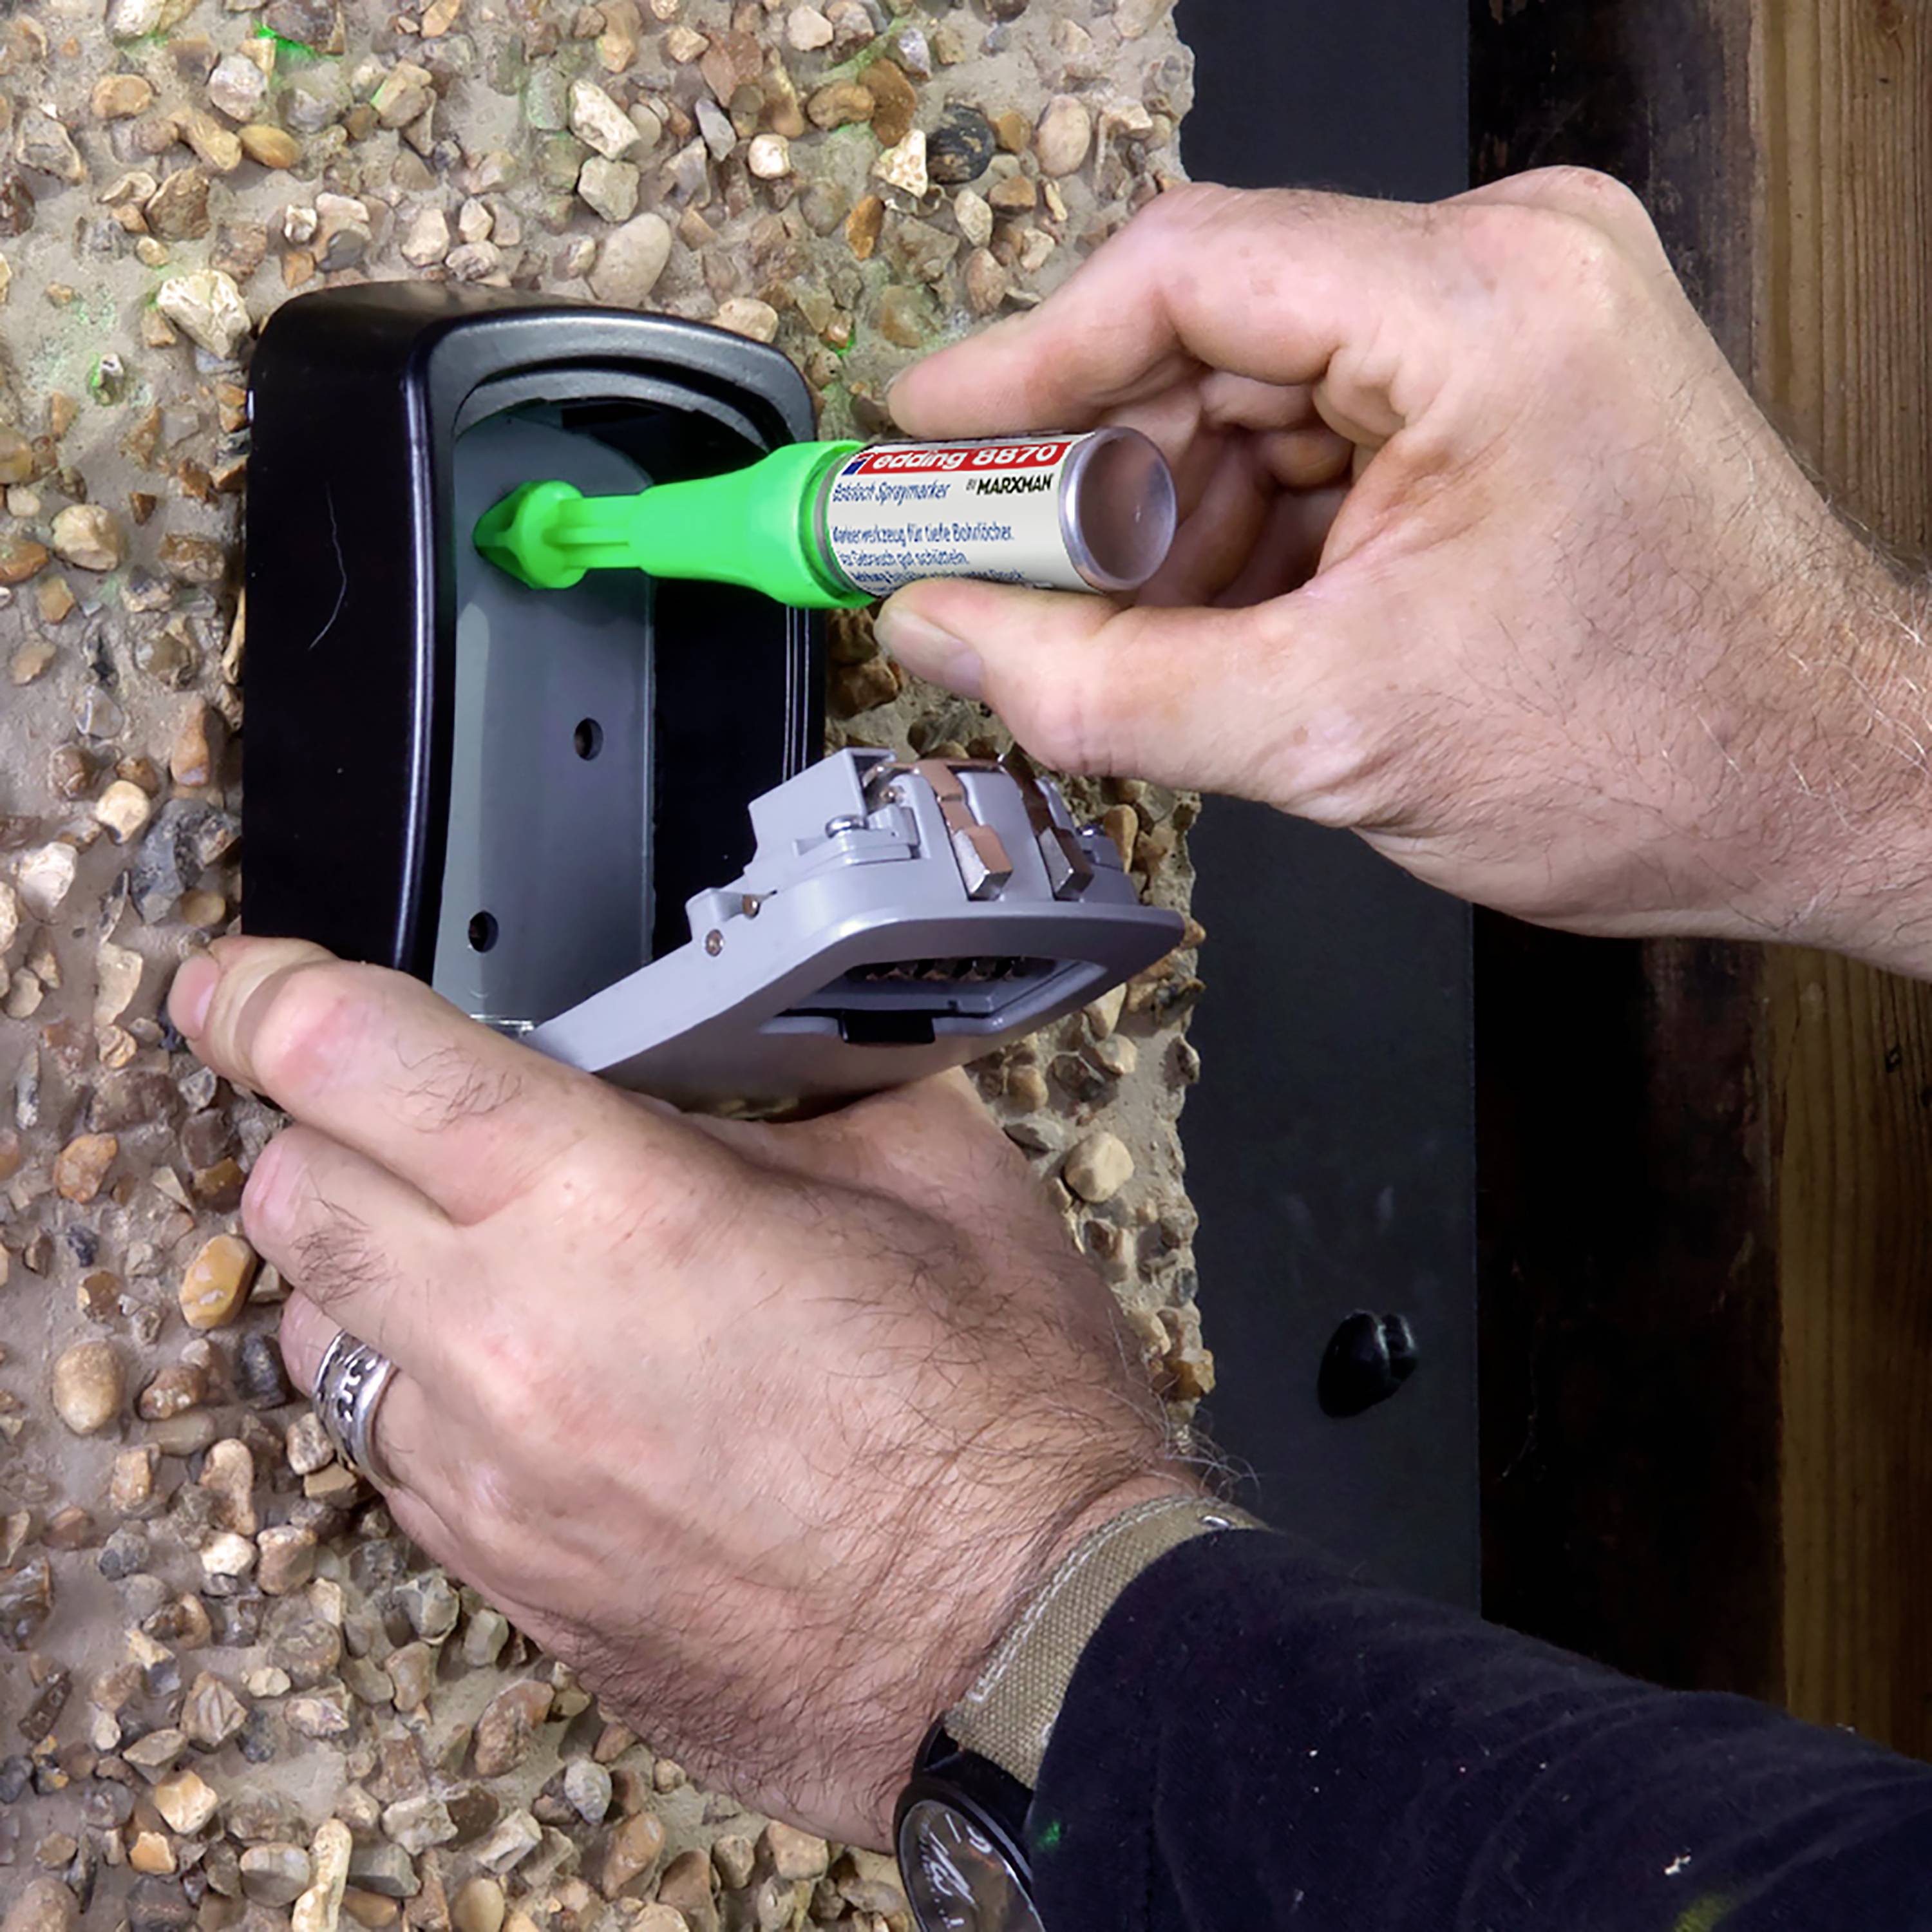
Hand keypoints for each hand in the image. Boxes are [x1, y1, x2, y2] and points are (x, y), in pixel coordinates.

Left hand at [168, 938, 1193, 1845]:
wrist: (1027, 1647)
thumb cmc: (999, 1418)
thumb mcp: (929, 1173)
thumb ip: (782, 1086)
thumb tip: (707, 1061)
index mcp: (615, 1210)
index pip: (353, 1064)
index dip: (272, 996)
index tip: (245, 982)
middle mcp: (513, 1346)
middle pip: (293, 1193)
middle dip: (333, 1127)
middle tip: (420, 1112)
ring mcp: (490, 1481)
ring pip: (315, 1331)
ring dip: (371, 1266)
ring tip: (496, 1251)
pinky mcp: (502, 1576)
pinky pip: (386, 1450)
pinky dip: (420, 1384)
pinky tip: (533, 1375)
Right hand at [879, 174, 1927, 970]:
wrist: (1831, 783)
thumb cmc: (1663, 749)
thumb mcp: (1334, 735)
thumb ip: (1102, 687)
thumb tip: (944, 635)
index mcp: (1480, 312)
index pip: (1183, 273)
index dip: (1021, 365)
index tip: (920, 436)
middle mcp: (1508, 272)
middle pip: (1210, 334)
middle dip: (1093, 476)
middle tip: (990, 577)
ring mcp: (1518, 320)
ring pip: (1259, 390)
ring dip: (1171, 517)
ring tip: (1127, 638)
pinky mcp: (1516, 382)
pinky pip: (1327, 428)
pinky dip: (1251, 525)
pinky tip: (1217, 620)